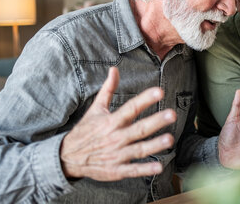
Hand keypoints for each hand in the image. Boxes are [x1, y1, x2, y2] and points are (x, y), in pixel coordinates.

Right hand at [60, 67, 176, 180]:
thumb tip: (114, 69)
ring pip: (138, 150)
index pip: (131, 108)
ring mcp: (116, 155)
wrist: (67, 157)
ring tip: (170, 139)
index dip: (145, 99)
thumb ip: (108, 89)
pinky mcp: (116, 170)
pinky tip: (159, 167)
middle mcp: (115, 137)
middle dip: (156, 122)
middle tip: (172, 114)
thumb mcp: (96, 108)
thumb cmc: (86, 130)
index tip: (159, 92)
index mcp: (111, 121)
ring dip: (154, 145)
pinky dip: (145, 169)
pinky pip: (132, 170)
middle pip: (138, 129)